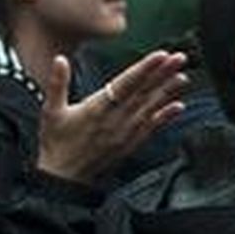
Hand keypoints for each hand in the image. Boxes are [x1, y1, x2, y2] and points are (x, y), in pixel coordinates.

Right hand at [36, 50, 188, 184]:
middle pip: (143, 92)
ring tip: (183, 77)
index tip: (160, 56)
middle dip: (163, 74)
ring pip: (150, 108)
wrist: (64, 178)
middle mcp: (115, 120)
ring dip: (168, 92)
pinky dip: (166, 116)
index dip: (144, 69)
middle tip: (180, 58)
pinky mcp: (130, 144)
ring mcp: (125, 133)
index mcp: (97, 108)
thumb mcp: (51, 111)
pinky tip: (179, 106)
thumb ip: (57, 83)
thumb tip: (60, 59)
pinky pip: (151, 127)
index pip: (125, 83)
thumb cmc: (56, 143)